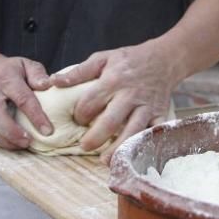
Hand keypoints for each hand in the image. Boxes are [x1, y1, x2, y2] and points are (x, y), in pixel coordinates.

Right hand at [0, 56, 53, 149]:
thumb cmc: (11, 71)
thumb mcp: (27, 65)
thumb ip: (38, 75)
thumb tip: (48, 86)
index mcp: (7, 78)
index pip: (22, 98)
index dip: (35, 115)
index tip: (47, 130)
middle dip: (12, 132)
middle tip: (28, 142)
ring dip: (4, 140)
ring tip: (21, 146)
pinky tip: (10, 144)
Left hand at [50, 43, 177, 164]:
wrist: (164, 58)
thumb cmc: (130, 59)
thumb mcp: (103, 58)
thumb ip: (78, 72)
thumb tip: (54, 81)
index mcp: (113, 80)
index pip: (90, 102)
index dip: (80, 114)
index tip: (78, 119)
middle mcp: (130, 95)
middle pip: (110, 121)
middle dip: (95, 137)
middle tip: (84, 146)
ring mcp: (146, 106)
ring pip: (132, 131)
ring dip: (118, 148)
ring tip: (105, 160)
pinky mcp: (160, 114)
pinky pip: (154, 133)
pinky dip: (145, 146)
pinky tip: (134, 156)